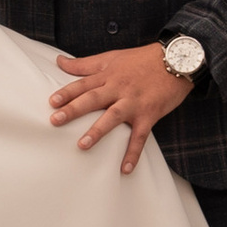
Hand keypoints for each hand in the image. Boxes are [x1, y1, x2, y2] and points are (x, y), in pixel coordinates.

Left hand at [49, 44, 192, 175]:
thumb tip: (59, 61)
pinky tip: (125, 169)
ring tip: (82, 145)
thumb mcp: (112, 57)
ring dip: (97, 131)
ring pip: (112, 117)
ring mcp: (133, 102)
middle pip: (93, 99)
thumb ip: (85, 63)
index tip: (51, 102)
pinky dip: (133, 153)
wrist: (175, 60)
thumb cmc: (142, 59)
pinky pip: (139, 137)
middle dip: (73, 109)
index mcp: (108, 75)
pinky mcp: (149, 114)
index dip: (67, 92)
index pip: (84, 83)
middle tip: (55, 120)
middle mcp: (118, 88)